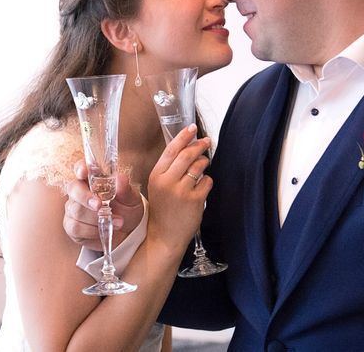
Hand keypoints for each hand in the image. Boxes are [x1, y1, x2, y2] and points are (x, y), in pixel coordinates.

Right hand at [63, 161, 143, 250]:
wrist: (127, 232)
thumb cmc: (126, 209)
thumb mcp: (131, 199)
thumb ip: (125, 189)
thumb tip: (120, 178)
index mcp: (93, 178)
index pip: (81, 168)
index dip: (80, 168)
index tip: (83, 171)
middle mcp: (79, 191)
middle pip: (73, 188)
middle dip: (85, 197)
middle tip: (99, 205)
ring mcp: (73, 208)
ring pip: (76, 210)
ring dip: (96, 218)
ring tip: (117, 222)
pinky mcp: (72, 226)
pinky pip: (76, 227)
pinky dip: (92, 230)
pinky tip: (103, 230)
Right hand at [146, 124, 212, 251]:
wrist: (164, 236)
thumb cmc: (162, 209)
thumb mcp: (157, 186)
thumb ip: (168, 169)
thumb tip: (186, 147)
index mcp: (156, 176)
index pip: (171, 150)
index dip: (183, 136)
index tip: (192, 127)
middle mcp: (167, 182)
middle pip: (187, 154)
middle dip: (199, 145)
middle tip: (206, 142)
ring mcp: (181, 191)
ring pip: (199, 166)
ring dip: (204, 162)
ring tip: (203, 165)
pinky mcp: (195, 200)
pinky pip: (207, 181)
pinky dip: (207, 181)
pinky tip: (202, 186)